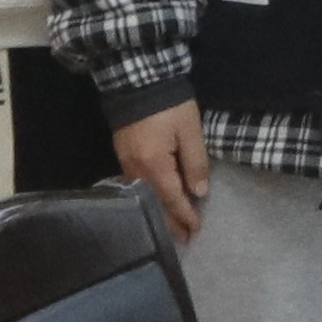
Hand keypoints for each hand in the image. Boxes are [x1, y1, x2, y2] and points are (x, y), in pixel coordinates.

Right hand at [116, 100, 209, 240]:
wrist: (138, 81)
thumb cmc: (170, 105)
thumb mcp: (190, 130)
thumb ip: (195, 162)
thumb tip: (198, 193)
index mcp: (154, 165)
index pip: (172, 198)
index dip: (185, 215)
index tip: (195, 230)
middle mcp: (136, 170)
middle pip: (154, 203)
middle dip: (169, 223)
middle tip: (183, 240)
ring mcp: (125, 164)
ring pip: (144, 197)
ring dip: (158, 214)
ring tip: (171, 229)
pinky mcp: (122, 156)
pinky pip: (136, 187)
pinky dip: (148, 199)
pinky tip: (155, 204)